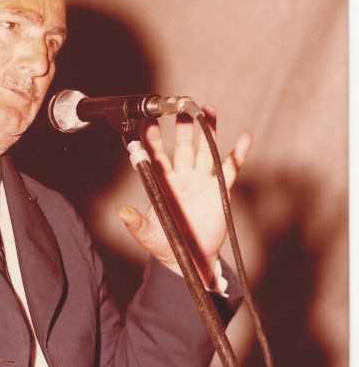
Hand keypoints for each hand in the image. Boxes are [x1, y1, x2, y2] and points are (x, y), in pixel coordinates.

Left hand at [117, 108, 251, 285]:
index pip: (156, 155)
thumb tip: (122, 212)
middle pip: (183, 146)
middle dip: (183, 127)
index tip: (148, 121)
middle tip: (181, 107)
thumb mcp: (147, 235)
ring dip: (207, 131)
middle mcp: (182, 177)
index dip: (152, 139)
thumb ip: (136, 223)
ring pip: (206, 151)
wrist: (190, 259)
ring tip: (207, 110)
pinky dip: (237, 154)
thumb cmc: (166, 244)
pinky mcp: (219, 190)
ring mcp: (201, 181)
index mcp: (163, 183)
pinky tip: (244, 139)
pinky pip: (230, 169)